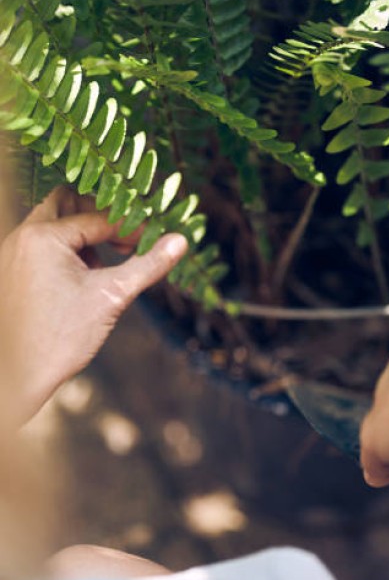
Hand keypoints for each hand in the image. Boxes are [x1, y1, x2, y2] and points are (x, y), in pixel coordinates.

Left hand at [0, 187, 187, 421]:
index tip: (151, 241)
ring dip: (82, 236)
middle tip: (124, 239)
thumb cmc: (62, 337)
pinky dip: (64, 252)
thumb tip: (180, 242)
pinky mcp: (10, 272)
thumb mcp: (113, 296)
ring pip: (52, 225)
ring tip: (105, 264)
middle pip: (66, 204)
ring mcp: (11, 254)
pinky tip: (82, 280)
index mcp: (43, 236)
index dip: (130, 228)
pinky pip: (40, 246)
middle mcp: (20, 237)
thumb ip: (148, 265)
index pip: (96, 217)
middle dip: (99, 218)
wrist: (21, 375)